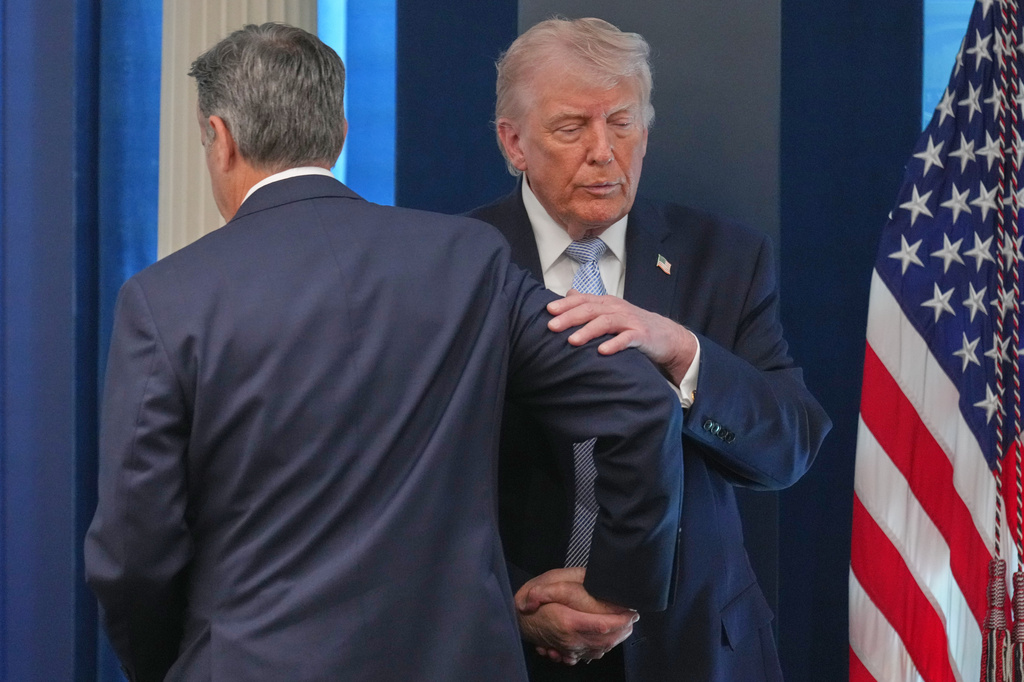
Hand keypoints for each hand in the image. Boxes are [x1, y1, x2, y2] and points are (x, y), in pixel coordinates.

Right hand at [514, 568, 637, 664]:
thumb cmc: (532, 600)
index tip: (632, 611)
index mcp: (568, 621)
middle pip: (607, 640)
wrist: (515, 619)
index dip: (621, 619)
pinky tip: (609, 639)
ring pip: (601, 649)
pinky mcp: (567, 653)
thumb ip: (566, 581)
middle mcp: (570, 640)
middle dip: (624, 629)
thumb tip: (588, 578)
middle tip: (633, 618)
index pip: (603, 625)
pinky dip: (603, 648)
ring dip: (617, 639)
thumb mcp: (547, 582)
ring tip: (626, 626)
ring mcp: (569, 649)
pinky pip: (590, 655)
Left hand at [547, 291, 696, 383]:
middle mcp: (617, 309)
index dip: (565, 304)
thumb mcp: (610, 311)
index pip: (583, 300)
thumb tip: (568, 293)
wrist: (665, 336)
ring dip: (588, 331)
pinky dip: (614, 344)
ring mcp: (629, 321)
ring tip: (572, 341)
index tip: (548, 311)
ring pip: (606, 322)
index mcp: (607, 303)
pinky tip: (602, 351)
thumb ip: (590, 303)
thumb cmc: (632, 324)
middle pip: (591, 309)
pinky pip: (626, 339)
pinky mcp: (641, 336)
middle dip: (570, 317)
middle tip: (551, 326)